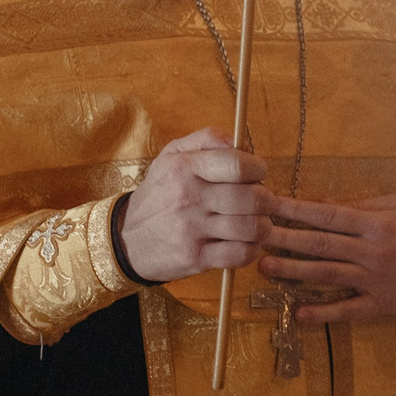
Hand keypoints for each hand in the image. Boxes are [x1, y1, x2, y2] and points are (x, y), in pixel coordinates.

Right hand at [119, 127, 271, 281]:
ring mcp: (192, 230)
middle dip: (267, 201)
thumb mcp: (172, 155)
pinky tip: (246, 243)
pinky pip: (241, 254)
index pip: (238, 165)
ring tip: (257, 224)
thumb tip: (239, 140)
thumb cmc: (160, 193)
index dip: (258, 169)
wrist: (128, 239)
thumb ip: (207, 138)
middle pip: (252, 198)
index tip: (257, 174)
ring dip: (263, 227)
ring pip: (251, 228)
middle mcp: (188, 198)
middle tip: (263, 202)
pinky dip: (252, 250)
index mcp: (184, 168)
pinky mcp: (195, 257)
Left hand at [259, 194, 395, 322]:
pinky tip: (299, 313)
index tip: (269, 203)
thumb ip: (360, 204)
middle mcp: (374, 252)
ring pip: (327, 275)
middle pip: (321, 245)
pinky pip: (347, 310)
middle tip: (253, 233)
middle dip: (284, 238)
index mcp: (377, 224)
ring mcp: (376, 281)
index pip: (329, 215)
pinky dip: (323, 313)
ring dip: (294, 271)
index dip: (296, 209)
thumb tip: (319, 201)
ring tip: (265, 267)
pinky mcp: (380, 305)